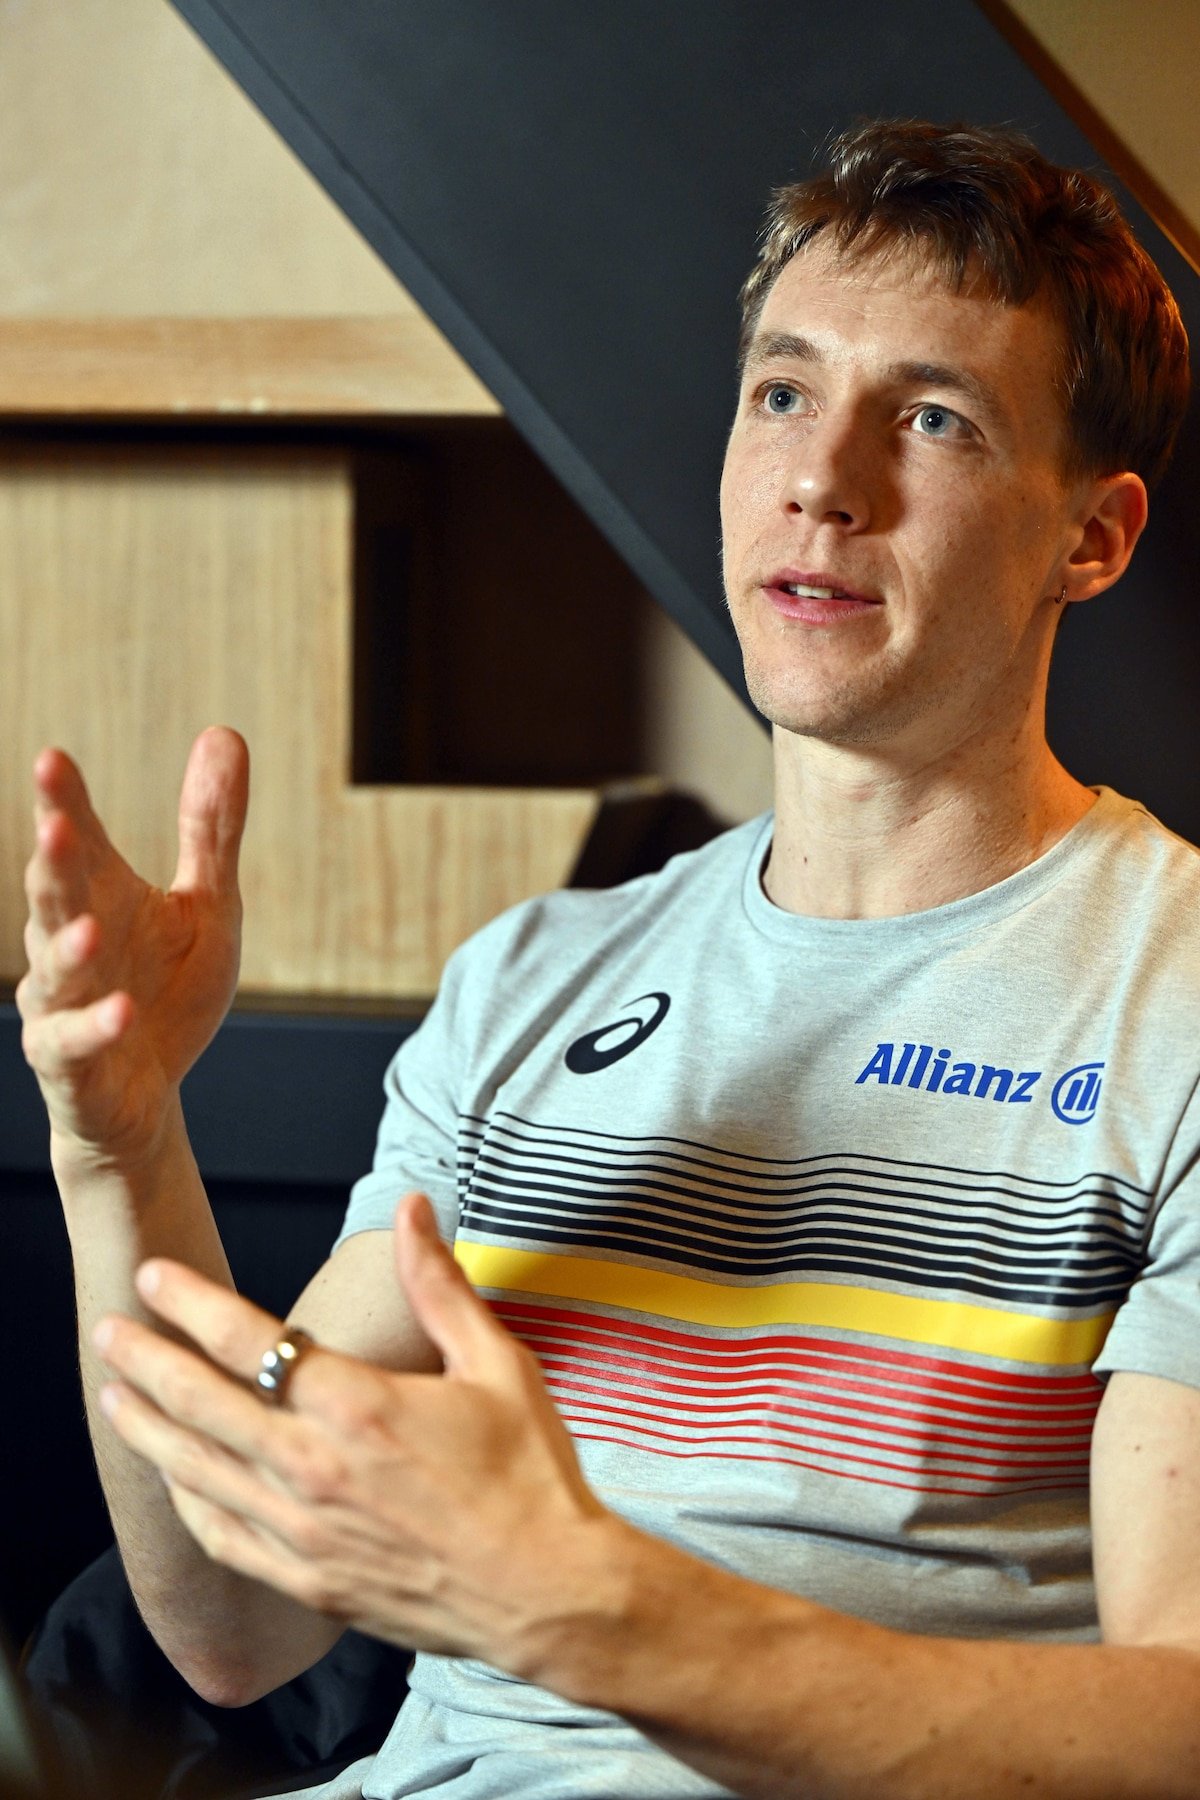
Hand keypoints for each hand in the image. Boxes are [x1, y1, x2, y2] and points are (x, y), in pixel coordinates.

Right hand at [18, 728, 248, 1162]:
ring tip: (91, 929)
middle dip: (51, 861)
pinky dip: (96, 1026)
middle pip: (55, 895)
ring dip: (68, 950)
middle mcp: (69, 942)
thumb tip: (225, 732)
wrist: (144, 1097)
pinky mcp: (69, 1061)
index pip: (76, 840)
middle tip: (55, 823)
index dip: (64, 802)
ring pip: (54, 969)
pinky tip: (122, 1009)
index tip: (54, 759)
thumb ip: (211, 828)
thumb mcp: (209, 906)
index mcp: (101, 896)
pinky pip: (75, 1043)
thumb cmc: (168, 992)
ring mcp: (62, 1003)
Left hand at [92, 1194, 613, 1671]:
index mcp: (359, 1405)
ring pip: (197, 1472)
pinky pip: (222, 1539)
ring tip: (112, 1398)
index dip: (192, 1304)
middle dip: (145, 1361)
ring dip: (148, 1429)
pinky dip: (185, 1504)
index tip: (156, 1277)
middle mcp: (316, 1468)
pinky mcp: (308, 1582)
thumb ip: (439, 1284)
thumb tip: (414, 1209)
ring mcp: (305, 1531)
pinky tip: (173, 1480)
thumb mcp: (496, 1362)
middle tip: (108, 1331)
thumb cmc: (529, 1476)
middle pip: (202, 1404)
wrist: (548, 1591)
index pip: (249, 1341)